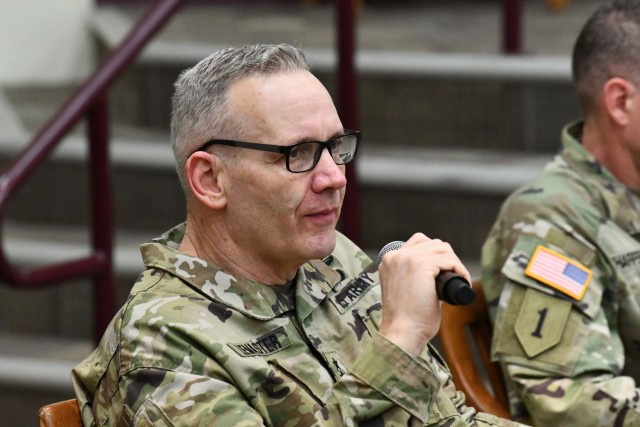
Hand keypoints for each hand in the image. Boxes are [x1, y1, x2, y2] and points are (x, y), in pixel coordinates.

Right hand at [377, 233, 470, 355]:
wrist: (402, 333)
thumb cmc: (405, 319)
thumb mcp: (404, 289)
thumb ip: (416, 276)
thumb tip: (442, 272)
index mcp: (389, 260)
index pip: (418, 242)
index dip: (435, 255)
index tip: (444, 272)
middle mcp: (396, 255)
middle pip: (433, 244)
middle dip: (447, 259)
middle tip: (454, 278)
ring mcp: (408, 259)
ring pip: (443, 249)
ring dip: (455, 264)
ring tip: (459, 280)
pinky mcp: (421, 266)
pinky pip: (449, 260)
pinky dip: (460, 270)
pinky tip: (462, 282)